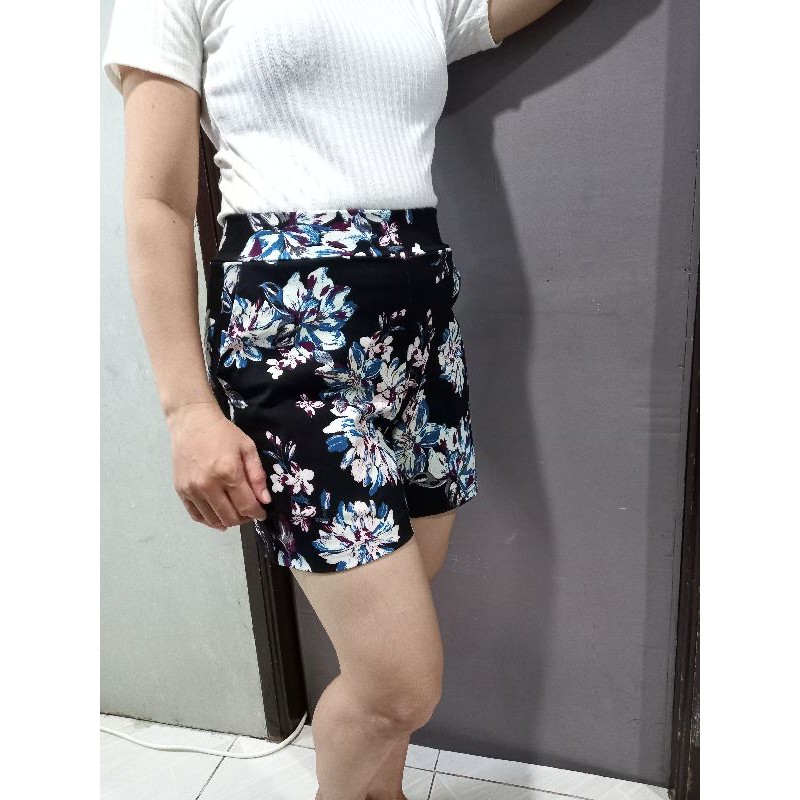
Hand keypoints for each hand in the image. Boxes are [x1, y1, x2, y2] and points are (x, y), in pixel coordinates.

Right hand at [167, 402, 271, 530]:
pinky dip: (209, 520)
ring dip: (228, 521)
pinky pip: (196, 515)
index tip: (262, 513)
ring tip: (235, 513)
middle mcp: (208, 485)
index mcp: (228, 473)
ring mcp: (192, 490)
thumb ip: (257, 476)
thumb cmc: (223, 433)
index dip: (257, 513)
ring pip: (213, 520)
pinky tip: (218, 516)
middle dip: (244, 518)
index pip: (246, 506)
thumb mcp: (247, 448)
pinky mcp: (181, 490)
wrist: (192, 422)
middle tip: (249, 511)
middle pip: (230, 517)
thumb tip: (265, 501)